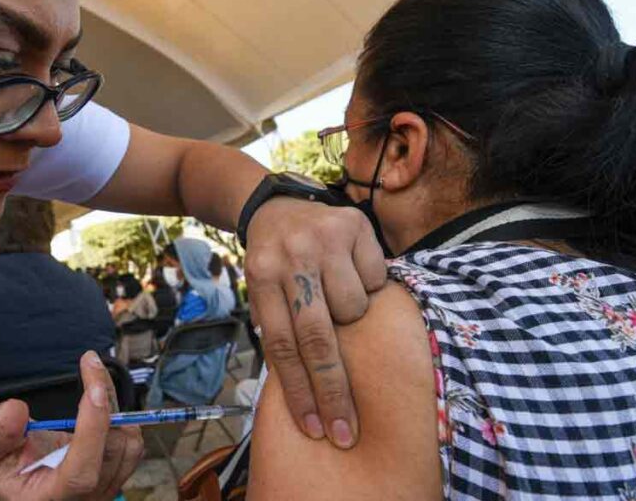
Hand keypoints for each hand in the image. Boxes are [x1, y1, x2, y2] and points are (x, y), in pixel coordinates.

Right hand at [0, 351, 143, 500]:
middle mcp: (86, 498)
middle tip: (90, 362)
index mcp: (53, 496)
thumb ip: (0, 434)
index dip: (92, 430)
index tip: (93, 388)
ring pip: (128, 443)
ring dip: (114, 403)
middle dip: (104, 400)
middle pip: (112, 450)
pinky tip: (100, 396)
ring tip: (94, 375)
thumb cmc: (6, 471)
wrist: (22, 487)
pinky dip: (120, 414)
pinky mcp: (117, 477)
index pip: (81, 472)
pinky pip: (131, 444)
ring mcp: (105, 491)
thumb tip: (12, 409)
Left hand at [244, 197, 386, 448]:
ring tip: (335, 298)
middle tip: (347, 430)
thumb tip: (307, 393)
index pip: (282, 346)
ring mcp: (323, 239)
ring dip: (351, 318)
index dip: (300, 392)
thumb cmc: (272, 263)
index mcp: (261, 277)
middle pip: (318, 338)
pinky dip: (368, 285)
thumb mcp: (261, 289)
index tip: (316, 428)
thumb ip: (280, 327)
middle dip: (334, 390)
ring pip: (354, 309)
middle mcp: (291, 257)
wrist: (276, 205)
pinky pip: (374, 278)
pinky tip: (350, 270)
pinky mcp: (352, 224)